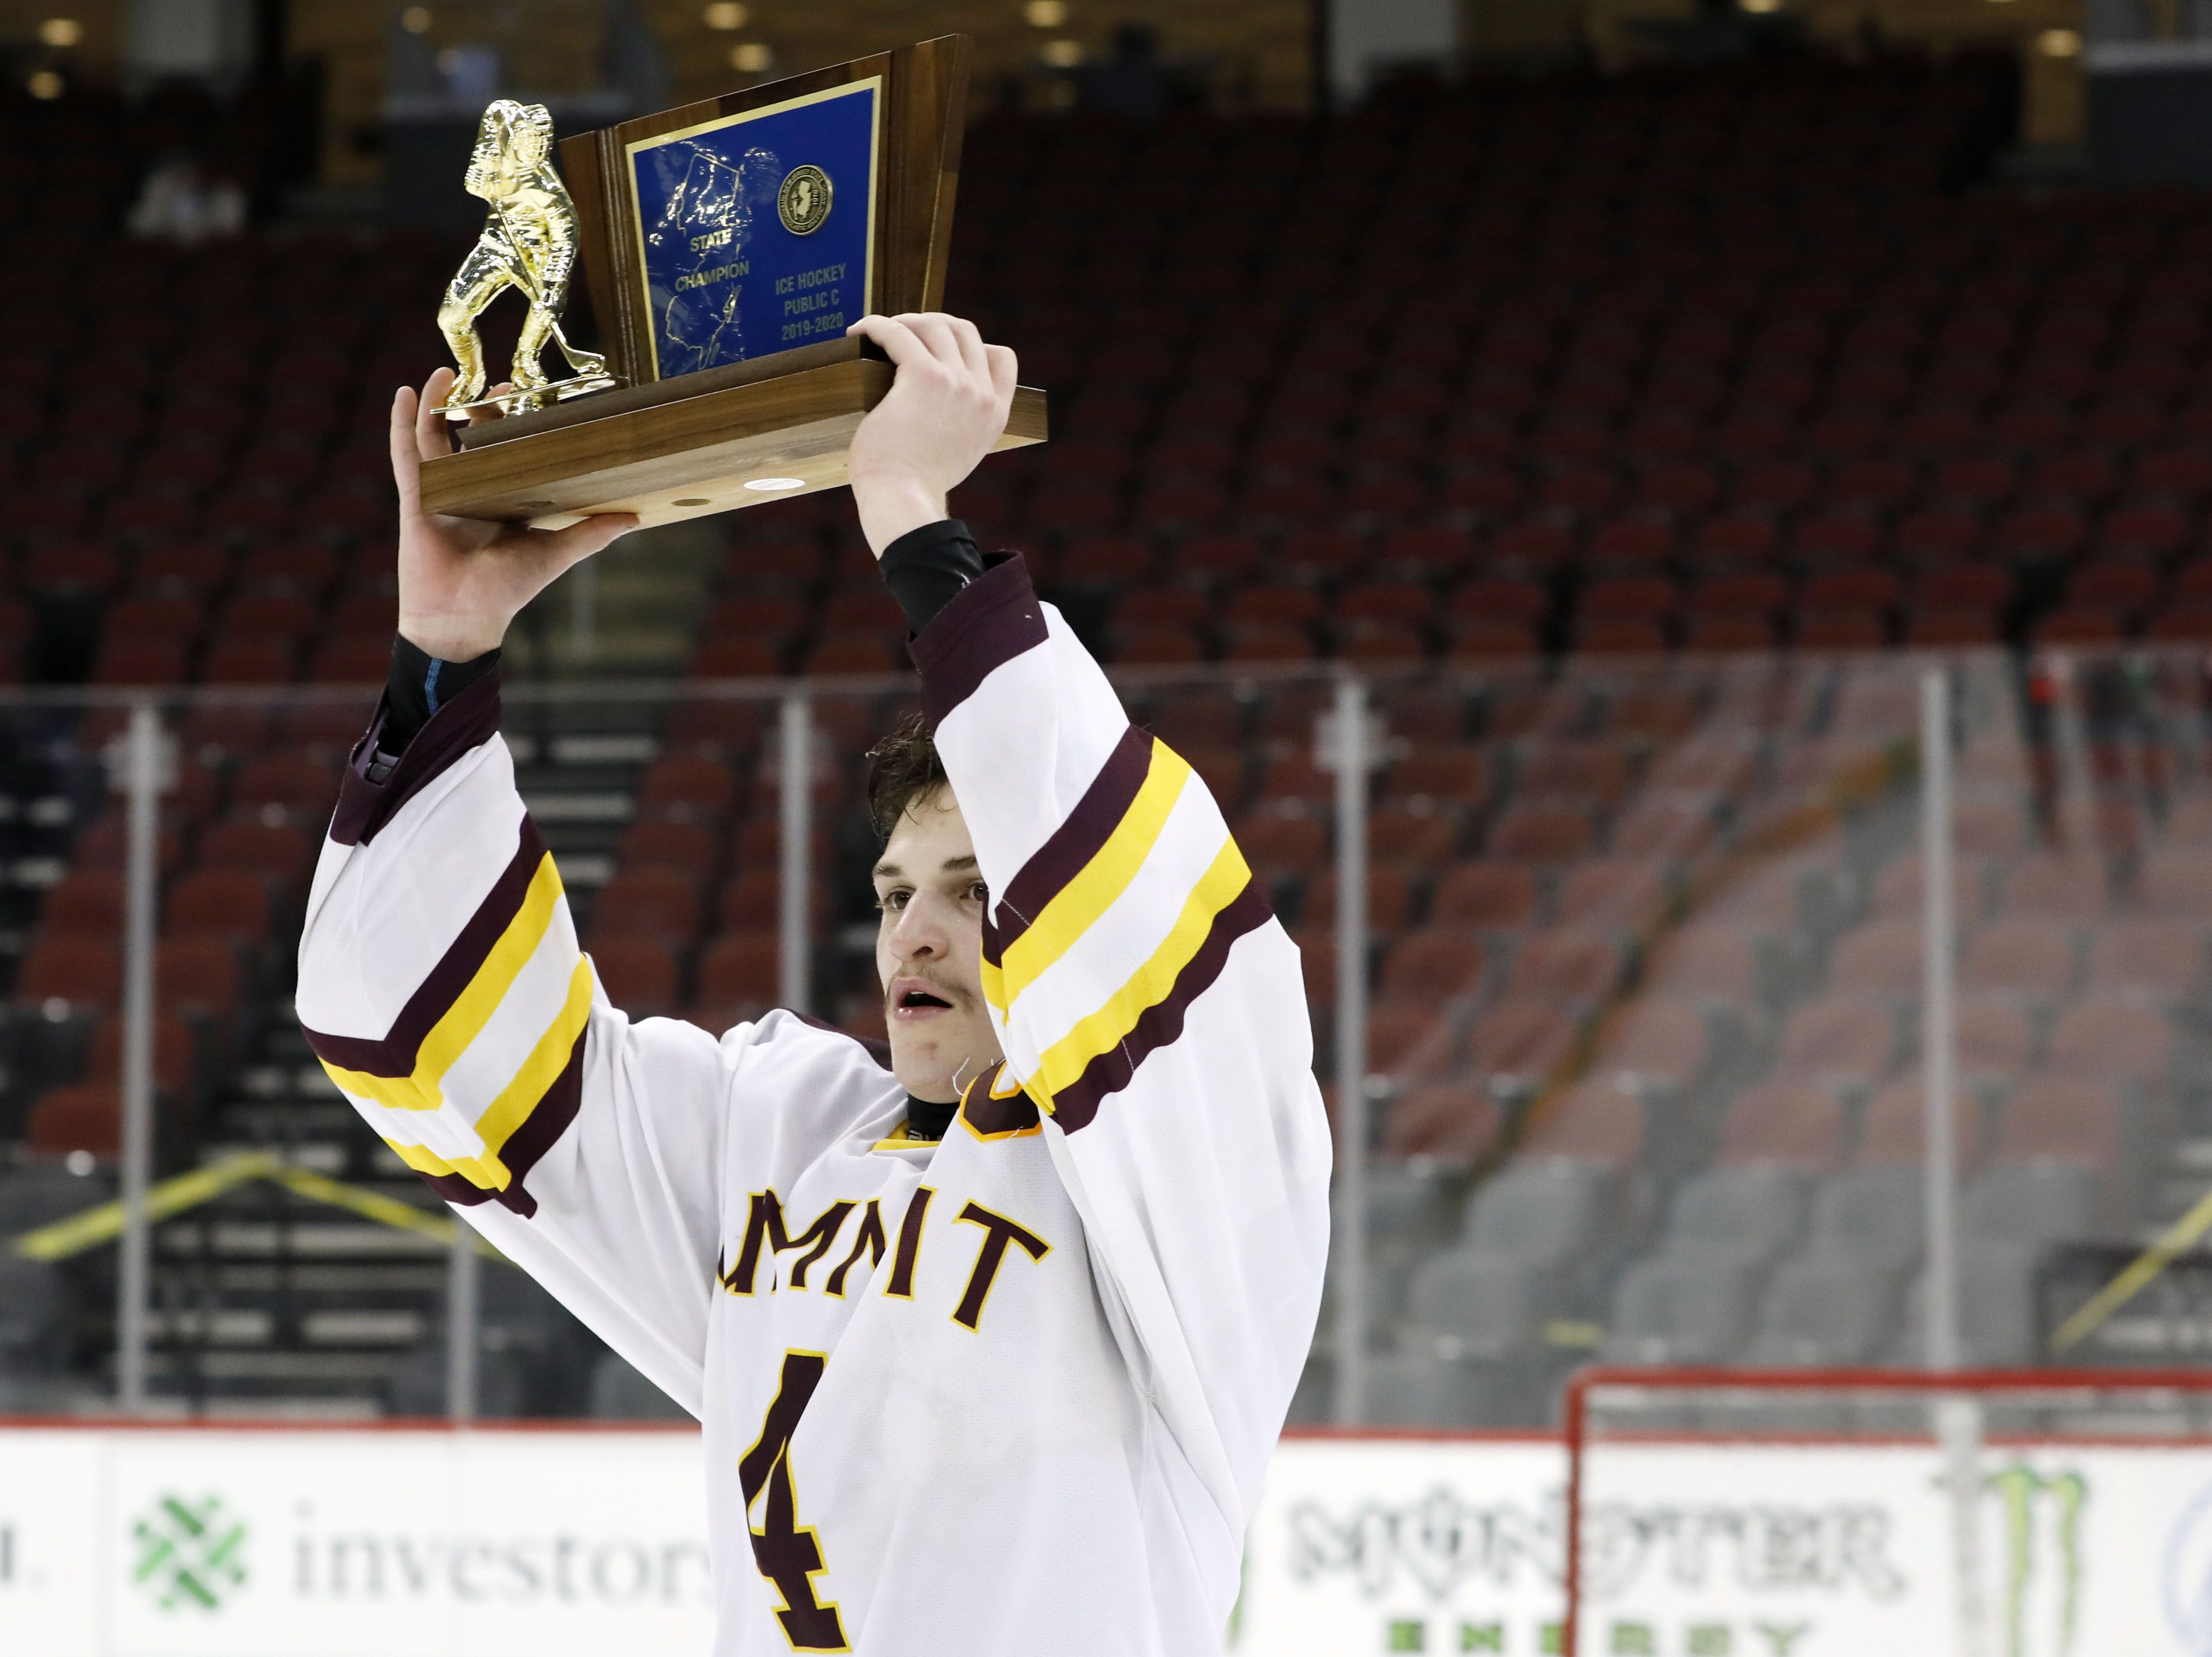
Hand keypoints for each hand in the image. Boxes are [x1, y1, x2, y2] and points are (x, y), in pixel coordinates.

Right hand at [390, 367, 638, 659]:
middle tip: (500, 384)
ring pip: (435, 438)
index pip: (509, 455)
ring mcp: (441, 492)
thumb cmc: (505, 591)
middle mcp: (471, 492)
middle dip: (483, 410)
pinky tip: (406, 392)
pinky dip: (403, 422)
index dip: (517, 428)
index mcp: (502, 502)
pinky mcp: (416, 496)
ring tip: (446, 371)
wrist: (462, 618)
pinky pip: (406, 454)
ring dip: (439, 403)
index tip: (532, 400)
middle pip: (472, 440)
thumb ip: (590, 534)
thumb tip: (632, 517)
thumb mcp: (554, 554)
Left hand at [844, 313, 1016, 554]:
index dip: (970, 344)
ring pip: (934, 325)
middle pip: (965, 330)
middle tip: (902, 334)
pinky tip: (857, 333)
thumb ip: (959, 427)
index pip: (1001, 357)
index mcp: (995, 414)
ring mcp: (957, 383)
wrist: (903, 501)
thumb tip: (934, 407)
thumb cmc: (917, 486)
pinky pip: (898, 334)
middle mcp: (981, 395)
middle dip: (933, 324)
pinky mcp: (923, 376)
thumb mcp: (958, 455)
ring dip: (904, 321)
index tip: (940, 349)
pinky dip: (875, 326)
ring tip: (879, 332)